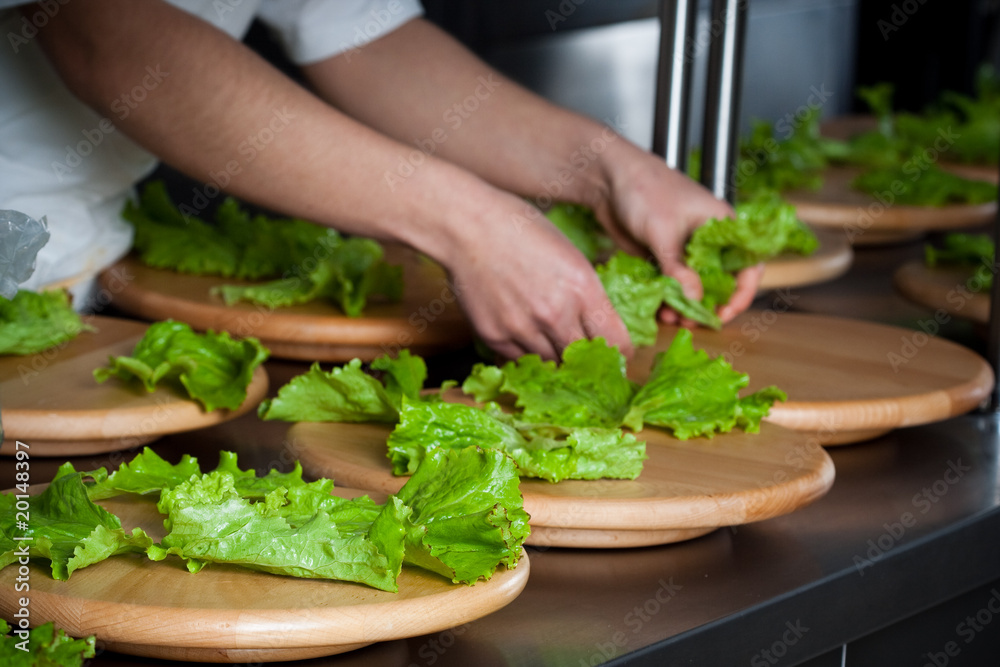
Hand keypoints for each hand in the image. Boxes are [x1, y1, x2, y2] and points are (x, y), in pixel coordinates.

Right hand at [441, 192, 633, 361]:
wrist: (468, 227)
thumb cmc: (521, 231)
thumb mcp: (570, 256)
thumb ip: (588, 296)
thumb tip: (599, 329)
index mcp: (583, 289)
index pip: (617, 343)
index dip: (619, 352)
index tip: (615, 352)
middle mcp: (556, 314)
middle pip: (584, 360)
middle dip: (587, 359)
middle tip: (585, 357)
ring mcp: (523, 328)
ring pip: (551, 362)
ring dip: (555, 355)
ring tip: (550, 341)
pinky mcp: (495, 336)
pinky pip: (520, 359)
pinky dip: (526, 352)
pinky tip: (525, 334)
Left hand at [589, 141, 761, 324]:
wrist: (608, 177)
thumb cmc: (644, 189)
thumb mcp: (663, 231)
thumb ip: (678, 267)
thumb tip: (694, 299)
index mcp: (721, 224)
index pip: (746, 264)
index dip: (741, 293)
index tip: (724, 314)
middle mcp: (706, 239)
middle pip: (718, 281)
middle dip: (707, 305)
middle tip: (691, 323)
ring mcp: (683, 248)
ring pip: (692, 286)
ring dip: (684, 305)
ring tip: (669, 319)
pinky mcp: (661, 255)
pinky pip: (670, 283)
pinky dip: (666, 298)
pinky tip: (657, 309)